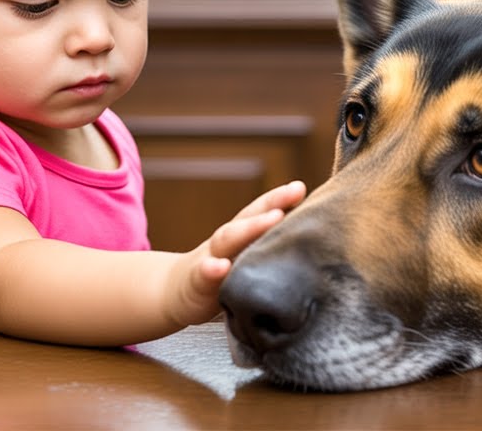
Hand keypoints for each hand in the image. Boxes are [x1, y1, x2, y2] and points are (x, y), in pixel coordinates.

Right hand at [166, 180, 306, 326]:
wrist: (173, 293)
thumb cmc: (221, 276)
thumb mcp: (244, 258)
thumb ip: (268, 246)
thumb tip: (308, 240)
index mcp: (240, 235)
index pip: (262, 211)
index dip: (281, 198)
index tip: (301, 187)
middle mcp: (226, 241)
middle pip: (248, 218)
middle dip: (272, 204)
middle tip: (295, 192)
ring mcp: (209, 258)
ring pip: (227, 240)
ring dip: (249, 228)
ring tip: (273, 218)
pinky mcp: (195, 283)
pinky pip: (203, 274)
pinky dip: (211, 269)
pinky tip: (220, 267)